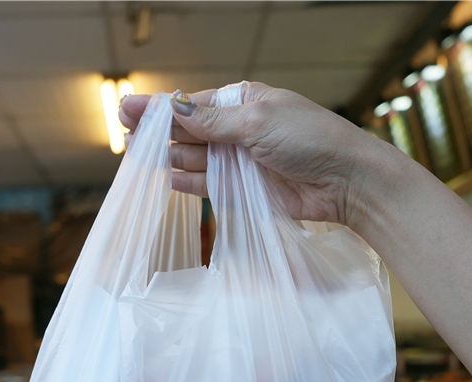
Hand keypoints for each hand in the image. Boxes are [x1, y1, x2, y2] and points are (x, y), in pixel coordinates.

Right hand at [119, 82, 383, 226]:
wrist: (345, 182)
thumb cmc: (310, 140)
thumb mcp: (257, 122)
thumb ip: (211, 121)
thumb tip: (171, 109)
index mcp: (241, 102)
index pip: (190, 104)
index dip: (157, 109)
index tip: (126, 110)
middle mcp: (236, 130)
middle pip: (186, 132)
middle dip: (157, 133)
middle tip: (126, 137)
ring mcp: (237, 161)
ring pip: (192, 159)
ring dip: (168, 158)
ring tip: (140, 158)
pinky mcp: (241, 190)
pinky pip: (206, 185)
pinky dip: (188, 183)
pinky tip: (168, 179)